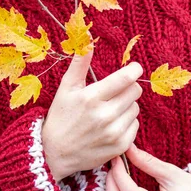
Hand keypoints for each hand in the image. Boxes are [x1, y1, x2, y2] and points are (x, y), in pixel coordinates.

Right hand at [42, 48, 142, 180]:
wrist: (55, 152)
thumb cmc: (61, 115)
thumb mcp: (67, 87)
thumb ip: (80, 62)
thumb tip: (88, 38)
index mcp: (91, 97)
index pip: (124, 79)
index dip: (134, 70)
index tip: (136, 67)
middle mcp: (105, 116)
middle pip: (134, 91)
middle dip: (128, 87)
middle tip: (115, 90)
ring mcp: (113, 133)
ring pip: (135, 108)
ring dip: (127, 105)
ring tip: (110, 108)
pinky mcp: (119, 147)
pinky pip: (135, 125)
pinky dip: (127, 122)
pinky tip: (113, 123)